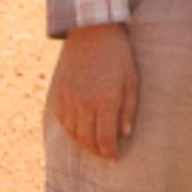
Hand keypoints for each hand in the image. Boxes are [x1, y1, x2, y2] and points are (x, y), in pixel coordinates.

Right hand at [53, 23, 137, 159]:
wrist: (92, 33)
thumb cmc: (118, 56)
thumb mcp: (131, 79)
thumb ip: (129, 109)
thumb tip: (125, 134)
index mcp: (106, 100)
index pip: (105, 138)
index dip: (110, 152)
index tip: (116, 158)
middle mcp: (85, 102)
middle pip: (87, 139)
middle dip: (97, 151)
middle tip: (106, 154)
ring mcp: (69, 99)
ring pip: (73, 133)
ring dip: (84, 144)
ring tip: (95, 147)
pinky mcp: (60, 94)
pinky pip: (63, 121)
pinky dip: (71, 131)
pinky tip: (80, 132)